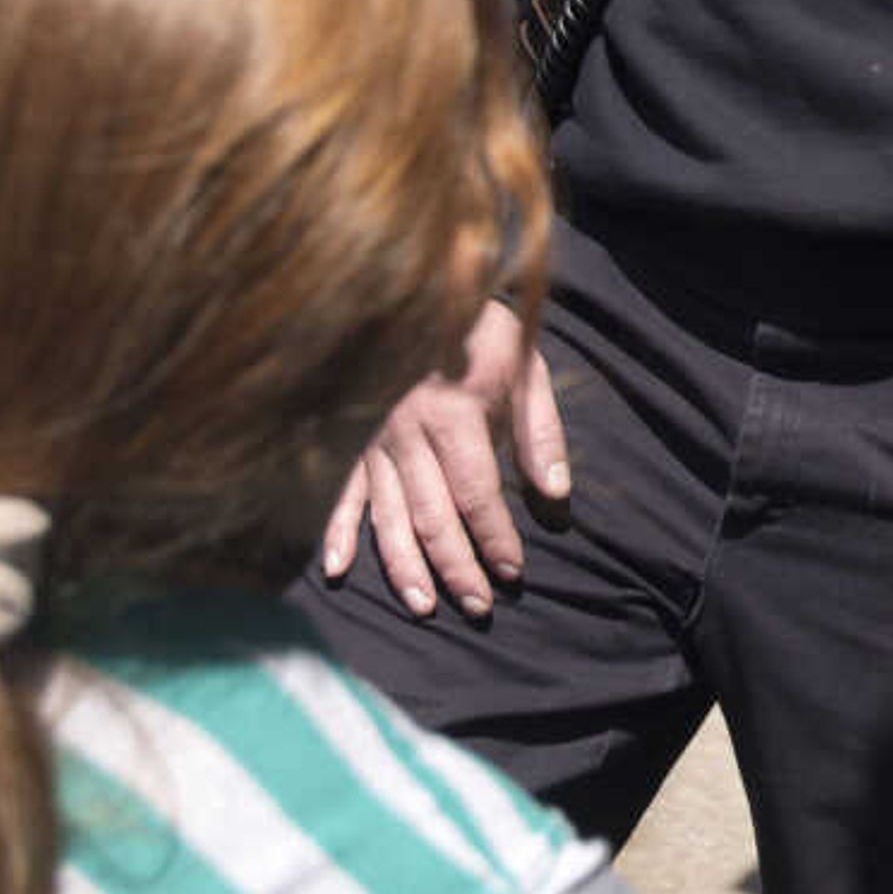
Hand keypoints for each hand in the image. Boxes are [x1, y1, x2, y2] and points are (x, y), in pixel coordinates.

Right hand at [318, 296, 571, 619]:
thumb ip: (540, 431)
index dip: (495, 538)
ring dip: (406, 566)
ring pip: (389, 516)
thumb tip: (556, 496)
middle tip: (479, 607)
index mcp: (454, 415)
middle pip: (433, 517)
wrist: (415, 286)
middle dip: (457, 567)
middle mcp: (406, 435)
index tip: (513, 573)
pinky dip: (336, 532)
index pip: (477, 495)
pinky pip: (340, 493)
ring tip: (426, 606)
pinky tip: (336, 570)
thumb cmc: (479, 330)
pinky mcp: (350, 441)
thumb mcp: (525, 366)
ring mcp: (372, 440)